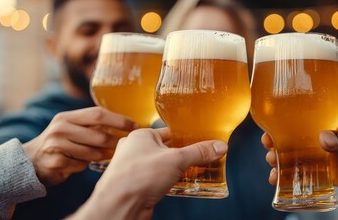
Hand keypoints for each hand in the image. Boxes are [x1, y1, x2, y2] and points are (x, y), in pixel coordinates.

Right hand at [23, 107, 135, 185]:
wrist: (29, 162)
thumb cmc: (59, 144)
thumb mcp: (71, 128)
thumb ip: (91, 125)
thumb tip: (125, 126)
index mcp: (67, 117)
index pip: (98, 114)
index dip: (119, 120)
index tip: (135, 126)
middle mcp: (60, 128)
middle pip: (99, 135)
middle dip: (115, 143)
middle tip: (124, 147)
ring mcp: (56, 145)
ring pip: (93, 153)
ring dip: (99, 157)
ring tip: (97, 156)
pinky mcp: (56, 162)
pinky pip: (81, 165)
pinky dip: (83, 166)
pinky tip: (77, 164)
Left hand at [71, 128, 227, 219]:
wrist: (119, 206)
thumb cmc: (136, 178)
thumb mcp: (176, 159)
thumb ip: (199, 152)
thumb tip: (218, 146)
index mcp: (141, 136)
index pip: (170, 131)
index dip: (187, 136)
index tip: (202, 139)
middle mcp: (136, 150)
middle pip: (168, 149)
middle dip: (185, 155)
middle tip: (204, 156)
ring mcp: (136, 169)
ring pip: (164, 166)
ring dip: (179, 170)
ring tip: (198, 171)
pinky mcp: (139, 186)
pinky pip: (160, 180)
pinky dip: (172, 182)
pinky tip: (183, 185)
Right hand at [262, 123, 337, 197]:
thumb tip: (323, 138)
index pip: (309, 126)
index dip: (290, 128)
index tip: (272, 131)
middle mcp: (334, 145)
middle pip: (302, 145)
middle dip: (283, 148)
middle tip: (268, 154)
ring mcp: (336, 162)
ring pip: (306, 163)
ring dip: (289, 166)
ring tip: (273, 171)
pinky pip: (318, 180)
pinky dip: (303, 182)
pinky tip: (288, 185)